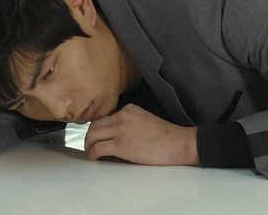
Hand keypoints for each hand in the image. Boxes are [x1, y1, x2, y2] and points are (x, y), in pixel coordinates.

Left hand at [84, 103, 198, 165]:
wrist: (179, 143)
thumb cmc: (167, 136)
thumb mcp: (145, 119)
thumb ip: (129, 122)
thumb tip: (115, 134)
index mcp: (128, 109)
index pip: (104, 117)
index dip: (98, 128)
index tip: (96, 136)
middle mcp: (122, 116)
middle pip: (94, 125)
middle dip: (89, 136)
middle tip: (89, 145)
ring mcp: (120, 130)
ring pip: (92, 136)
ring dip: (89, 145)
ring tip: (91, 152)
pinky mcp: (121, 145)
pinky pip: (98, 148)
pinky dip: (93, 154)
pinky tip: (95, 158)